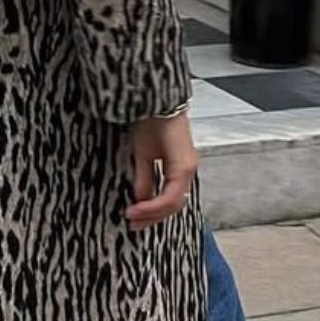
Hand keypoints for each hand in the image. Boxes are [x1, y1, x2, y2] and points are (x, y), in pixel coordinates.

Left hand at [125, 112, 197, 230]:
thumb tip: (139, 199)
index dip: (149, 211)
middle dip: (153, 216)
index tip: (131, 213)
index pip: (169, 200)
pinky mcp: (180, 162)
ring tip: (137, 217)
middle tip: (132, 223)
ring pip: (175, 198)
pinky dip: (160, 198)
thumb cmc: (152, 117)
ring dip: (156, 210)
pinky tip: (147, 202)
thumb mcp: (142, 149)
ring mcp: (186, 166)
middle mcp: (188, 168)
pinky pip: (173, 187)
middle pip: (174, 203)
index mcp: (183, 166)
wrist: (160, 97)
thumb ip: (143, 176)